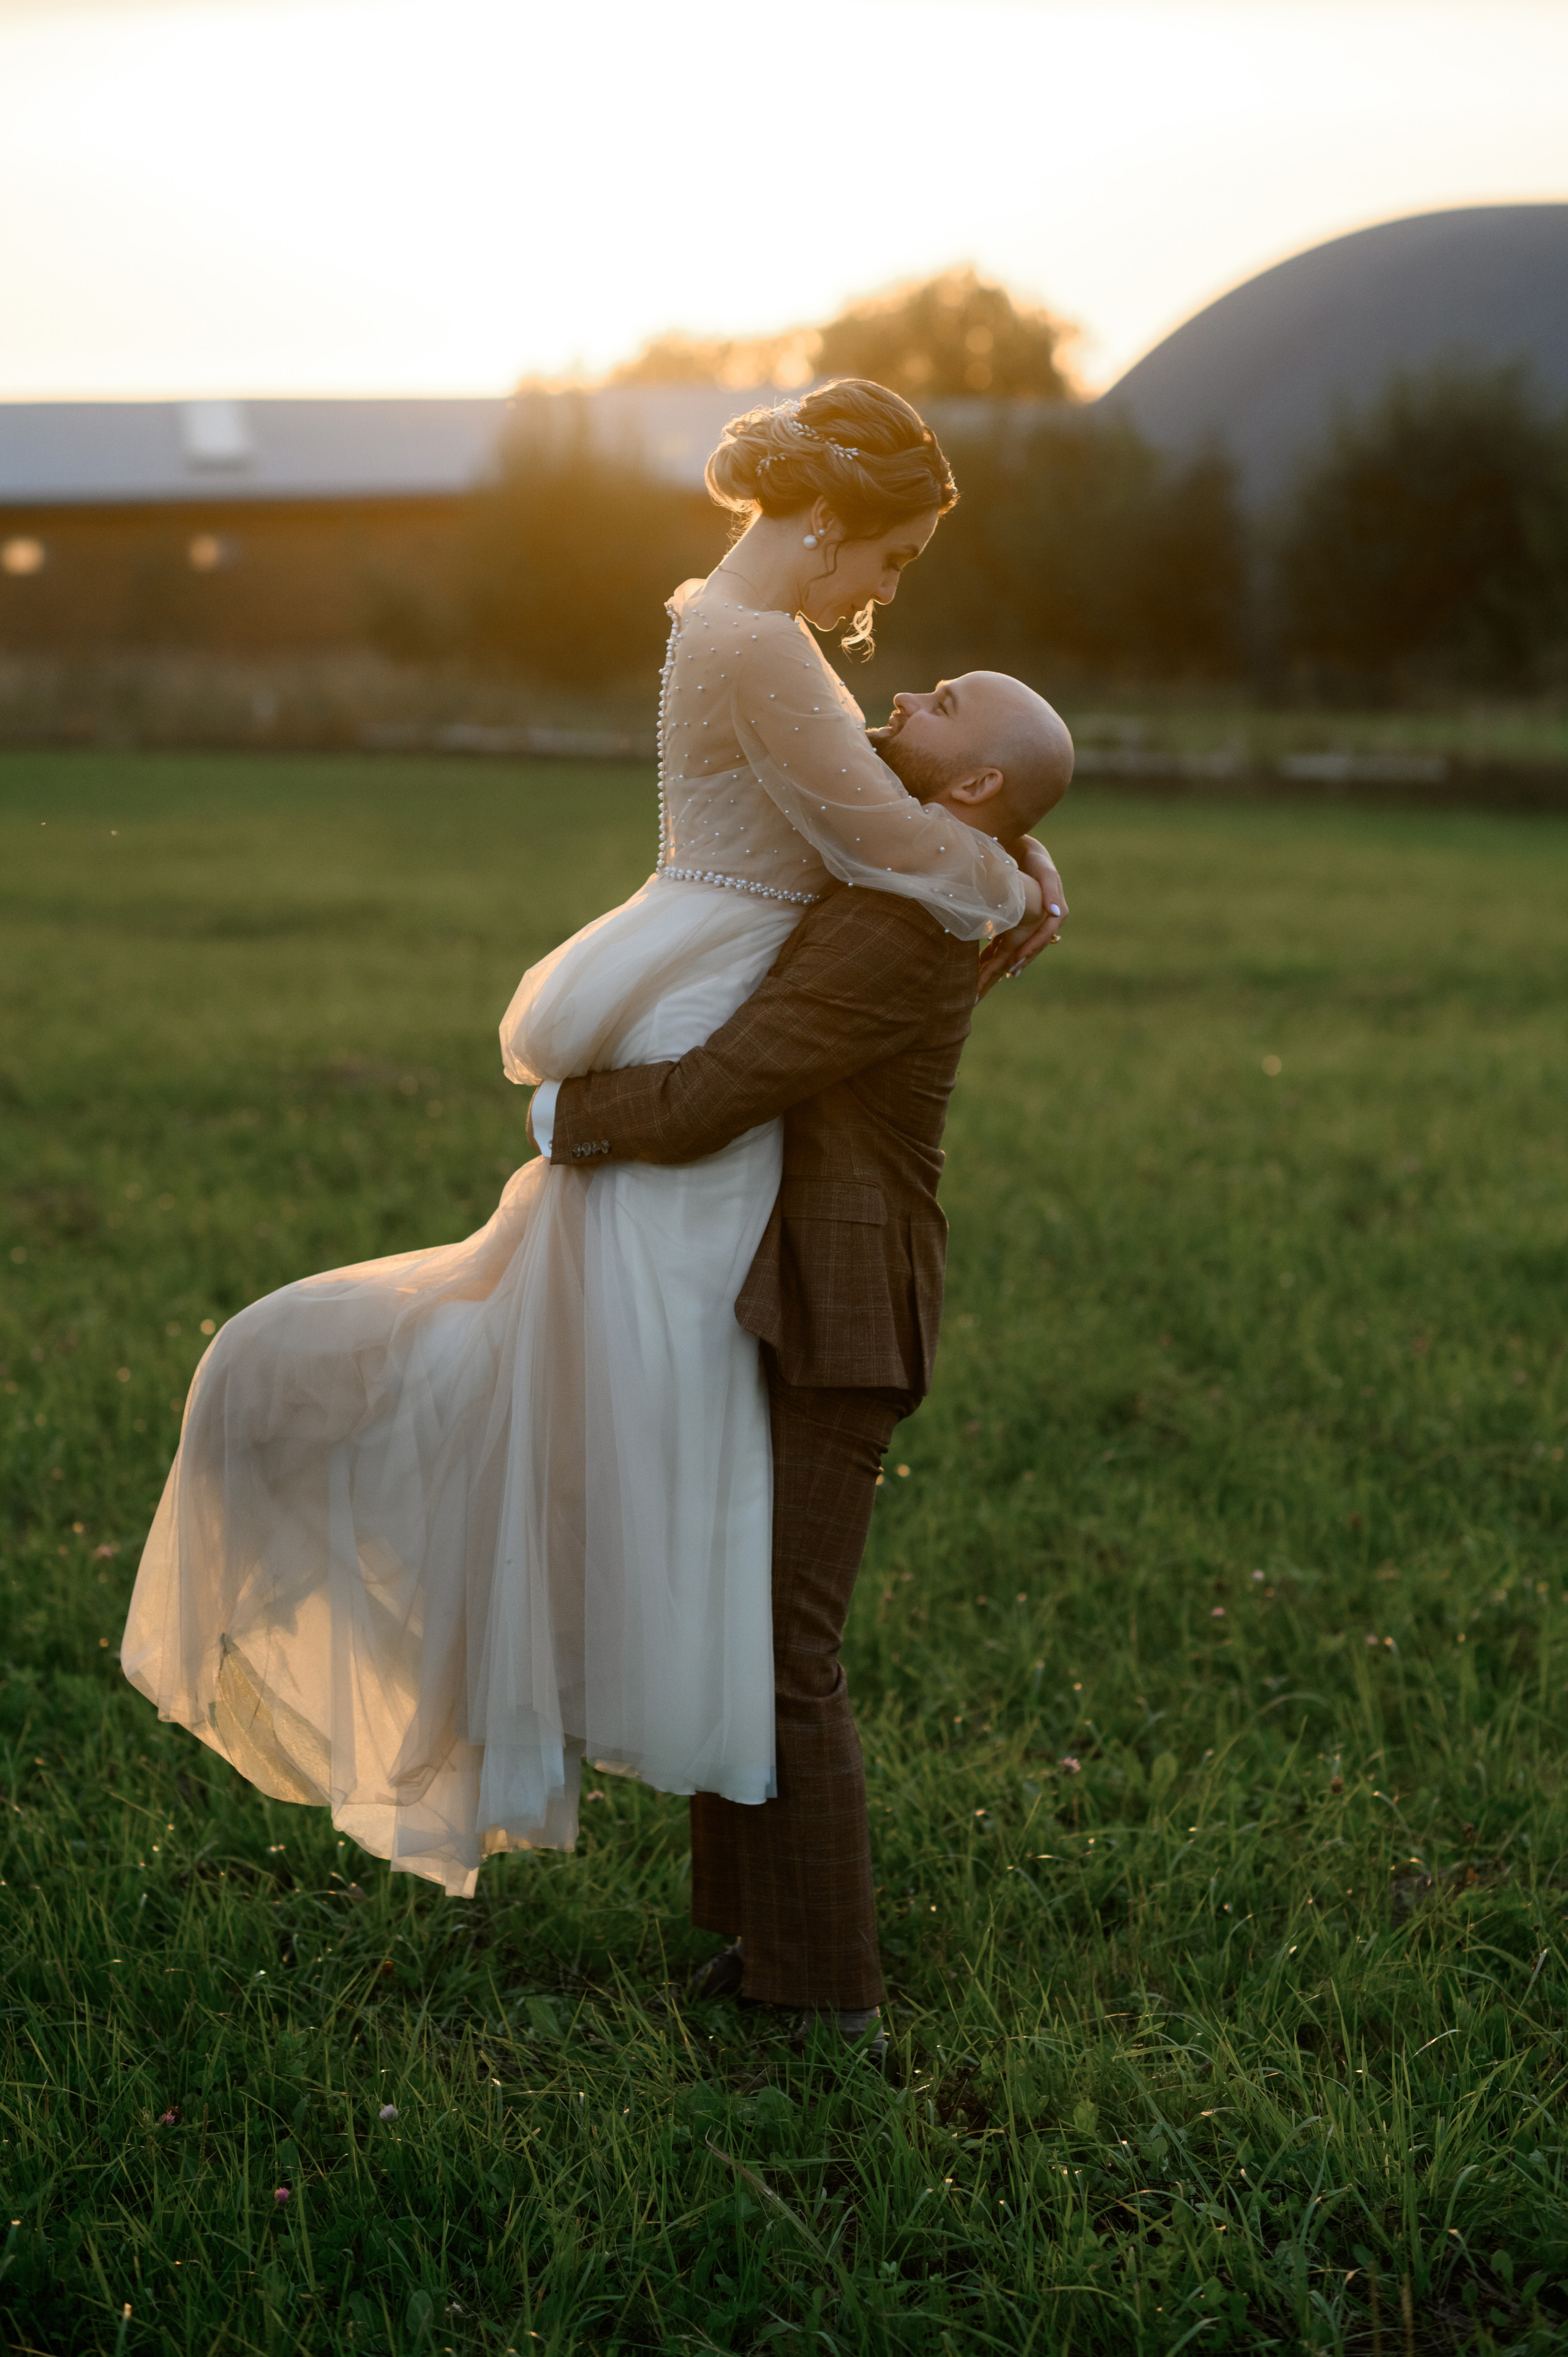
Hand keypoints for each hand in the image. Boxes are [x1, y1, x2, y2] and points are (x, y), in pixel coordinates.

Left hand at [976, 837, 1067, 998]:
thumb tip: (1055, 912)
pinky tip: (993, 966)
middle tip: (1007, 976)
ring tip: (996, 979)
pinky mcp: (1016, 916)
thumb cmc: (1028, 851)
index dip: (1032, 948)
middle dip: (1019, 960)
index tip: (1017, 962)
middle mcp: (1041, 914)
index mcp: (1050, 904)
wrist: (1013, 839)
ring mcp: (1029, 917)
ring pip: (1021, 944)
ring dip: (1010, 961)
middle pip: (1032, 944)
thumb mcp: (1040, 864)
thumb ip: (1051, 886)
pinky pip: (1010, 939)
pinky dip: (1001, 953)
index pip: (1043, 933)